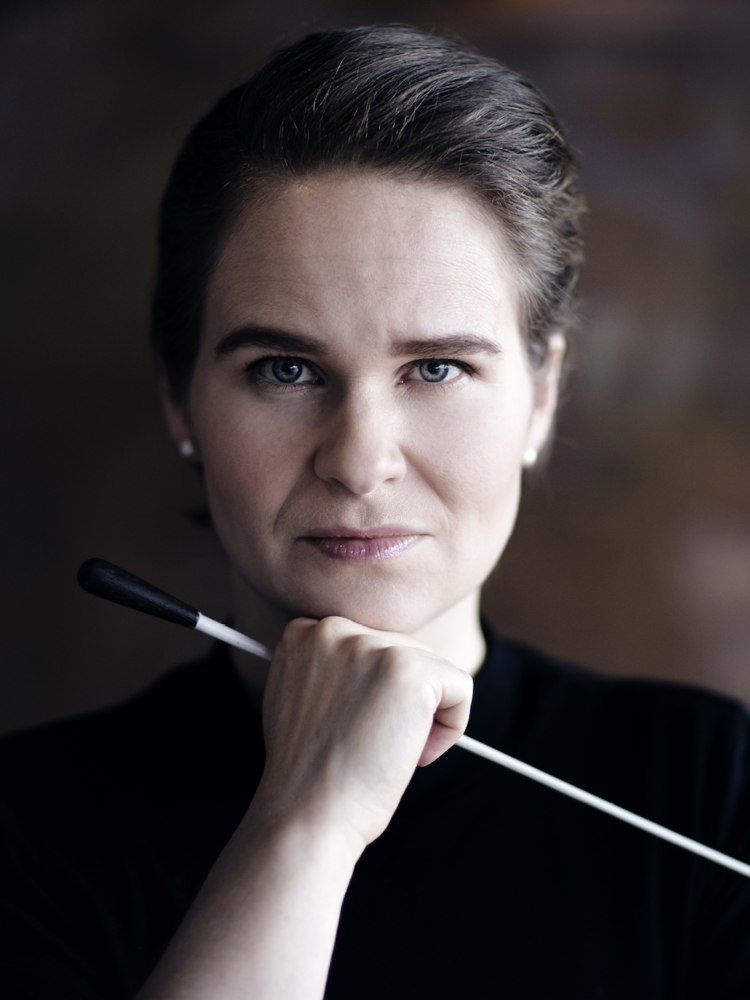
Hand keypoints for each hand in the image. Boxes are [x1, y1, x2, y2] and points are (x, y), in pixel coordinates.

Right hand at [254, 616, 473, 851]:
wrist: (306, 814)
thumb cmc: (308, 772)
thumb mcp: (302, 699)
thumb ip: (332, 669)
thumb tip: (380, 668)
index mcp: (305, 632)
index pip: (370, 646)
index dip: (370, 694)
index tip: (351, 729)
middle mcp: (335, 627)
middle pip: (404, 652)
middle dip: (399, 703)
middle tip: (369, 746)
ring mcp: (373, 645)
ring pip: (432, 669)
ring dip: (423, 716)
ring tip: (386, 751)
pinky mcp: (410, 669)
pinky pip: (460, 687)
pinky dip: (450, 728)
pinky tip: (414, 755)